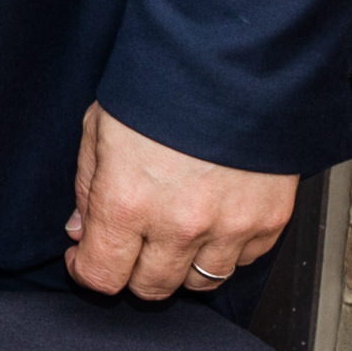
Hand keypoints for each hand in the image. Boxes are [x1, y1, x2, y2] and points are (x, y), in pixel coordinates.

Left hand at [63, 106, 298, 300]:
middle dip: (132, 272)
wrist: (233, 62)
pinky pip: (244, 261)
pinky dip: (227, 250)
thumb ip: (87, 187)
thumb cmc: (162, 87)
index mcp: (127, 203)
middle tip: (130, 245)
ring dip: (182, 267)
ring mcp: (229, 228)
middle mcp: (178, 226)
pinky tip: (214, 222)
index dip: (86, 271)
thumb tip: (82, 230)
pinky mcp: (269, 221)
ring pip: (201, 283)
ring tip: (173, 236)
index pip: (101, 276)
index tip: (85, 257)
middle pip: (151, 288)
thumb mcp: (99, 128)